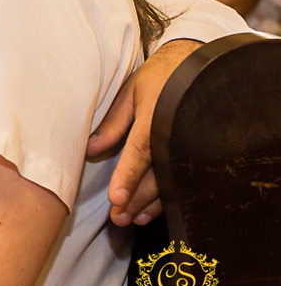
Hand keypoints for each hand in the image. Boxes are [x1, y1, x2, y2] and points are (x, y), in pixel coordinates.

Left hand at [87, 39, 199, 225]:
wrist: (196, 66)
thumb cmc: (158, 78)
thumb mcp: (131, 93)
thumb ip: (112, 123)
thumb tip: (88, 150)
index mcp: (157, 114)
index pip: (141, 150)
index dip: (128, 175)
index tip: (115, 198)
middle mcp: (176, 132)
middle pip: (155, 173)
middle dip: (135, 198)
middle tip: (117, 218)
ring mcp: (189, 143)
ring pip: (168, 181)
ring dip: (148, 203)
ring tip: (130, 219)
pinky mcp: (195, 152)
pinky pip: (180, 179)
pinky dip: (164, 198)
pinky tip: (150, 212)